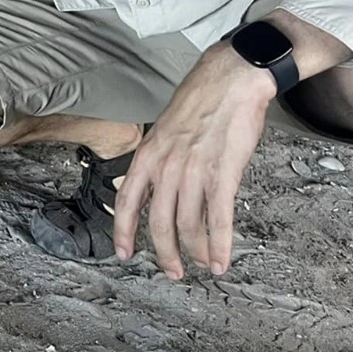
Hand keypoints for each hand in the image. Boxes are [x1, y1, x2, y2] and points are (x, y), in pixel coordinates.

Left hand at [113, 45, 276, 278]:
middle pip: (159, 222)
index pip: (127, 200)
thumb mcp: (164, 130)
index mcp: (148, 155)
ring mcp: (194, 172)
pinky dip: (221, 246)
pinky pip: (219, 219)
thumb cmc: (200, 103)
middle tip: (173, 270)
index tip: (123, 253)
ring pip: (188, 226)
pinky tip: (222, 261)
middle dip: (164, 252)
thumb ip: (158, 159)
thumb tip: (153, 184)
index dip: (122, 230)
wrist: (229, 81)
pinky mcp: (223, 174)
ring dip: (196, 251)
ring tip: (203, 264)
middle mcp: (166, 167)